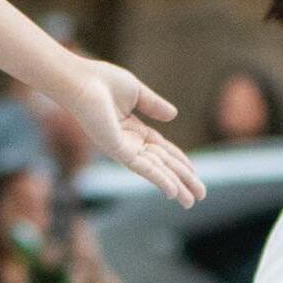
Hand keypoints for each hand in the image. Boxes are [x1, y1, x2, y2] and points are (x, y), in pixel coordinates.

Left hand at [62, 60, 205, 208]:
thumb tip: (174, 116)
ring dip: (175, 186)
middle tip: (200, 195)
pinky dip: (159, 179)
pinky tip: (173, 191)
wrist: (82, 81)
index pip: (161, 149)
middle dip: (182, 179)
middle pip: (162, 164)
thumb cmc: (102, 81)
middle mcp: (128, 143)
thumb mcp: (136, 92)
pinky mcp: (117, 151)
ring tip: (192, 201)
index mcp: (132, 129)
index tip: (194, 172)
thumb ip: (154, 105)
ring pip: (156, 170)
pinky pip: (143, 167)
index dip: (179, 161)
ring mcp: (123, 149)